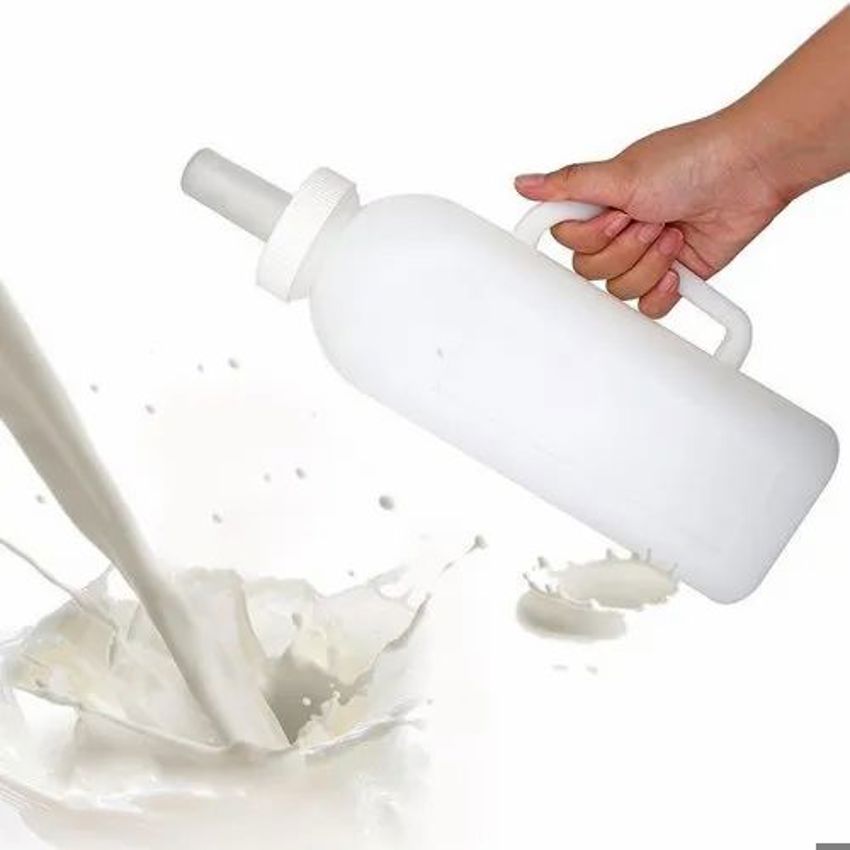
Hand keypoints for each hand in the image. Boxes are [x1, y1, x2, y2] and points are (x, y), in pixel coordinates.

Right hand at [514, 112, 787, 316]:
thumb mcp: (619, 171)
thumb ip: (567, 185)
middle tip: (650, 219)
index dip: (589, 236)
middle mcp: (619, 232)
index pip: (567, 242)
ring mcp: (645, 257)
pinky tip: (678, 265)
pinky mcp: (673, 278)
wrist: (749, 171)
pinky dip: (663, 292)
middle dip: (624, 248)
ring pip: (620, 290)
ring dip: (649, 262)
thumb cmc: (692, 159)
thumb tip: (523, 184)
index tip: (614, 215)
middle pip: (591, 271)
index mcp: (600, 206)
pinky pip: (648, 309)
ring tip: (672, 233)